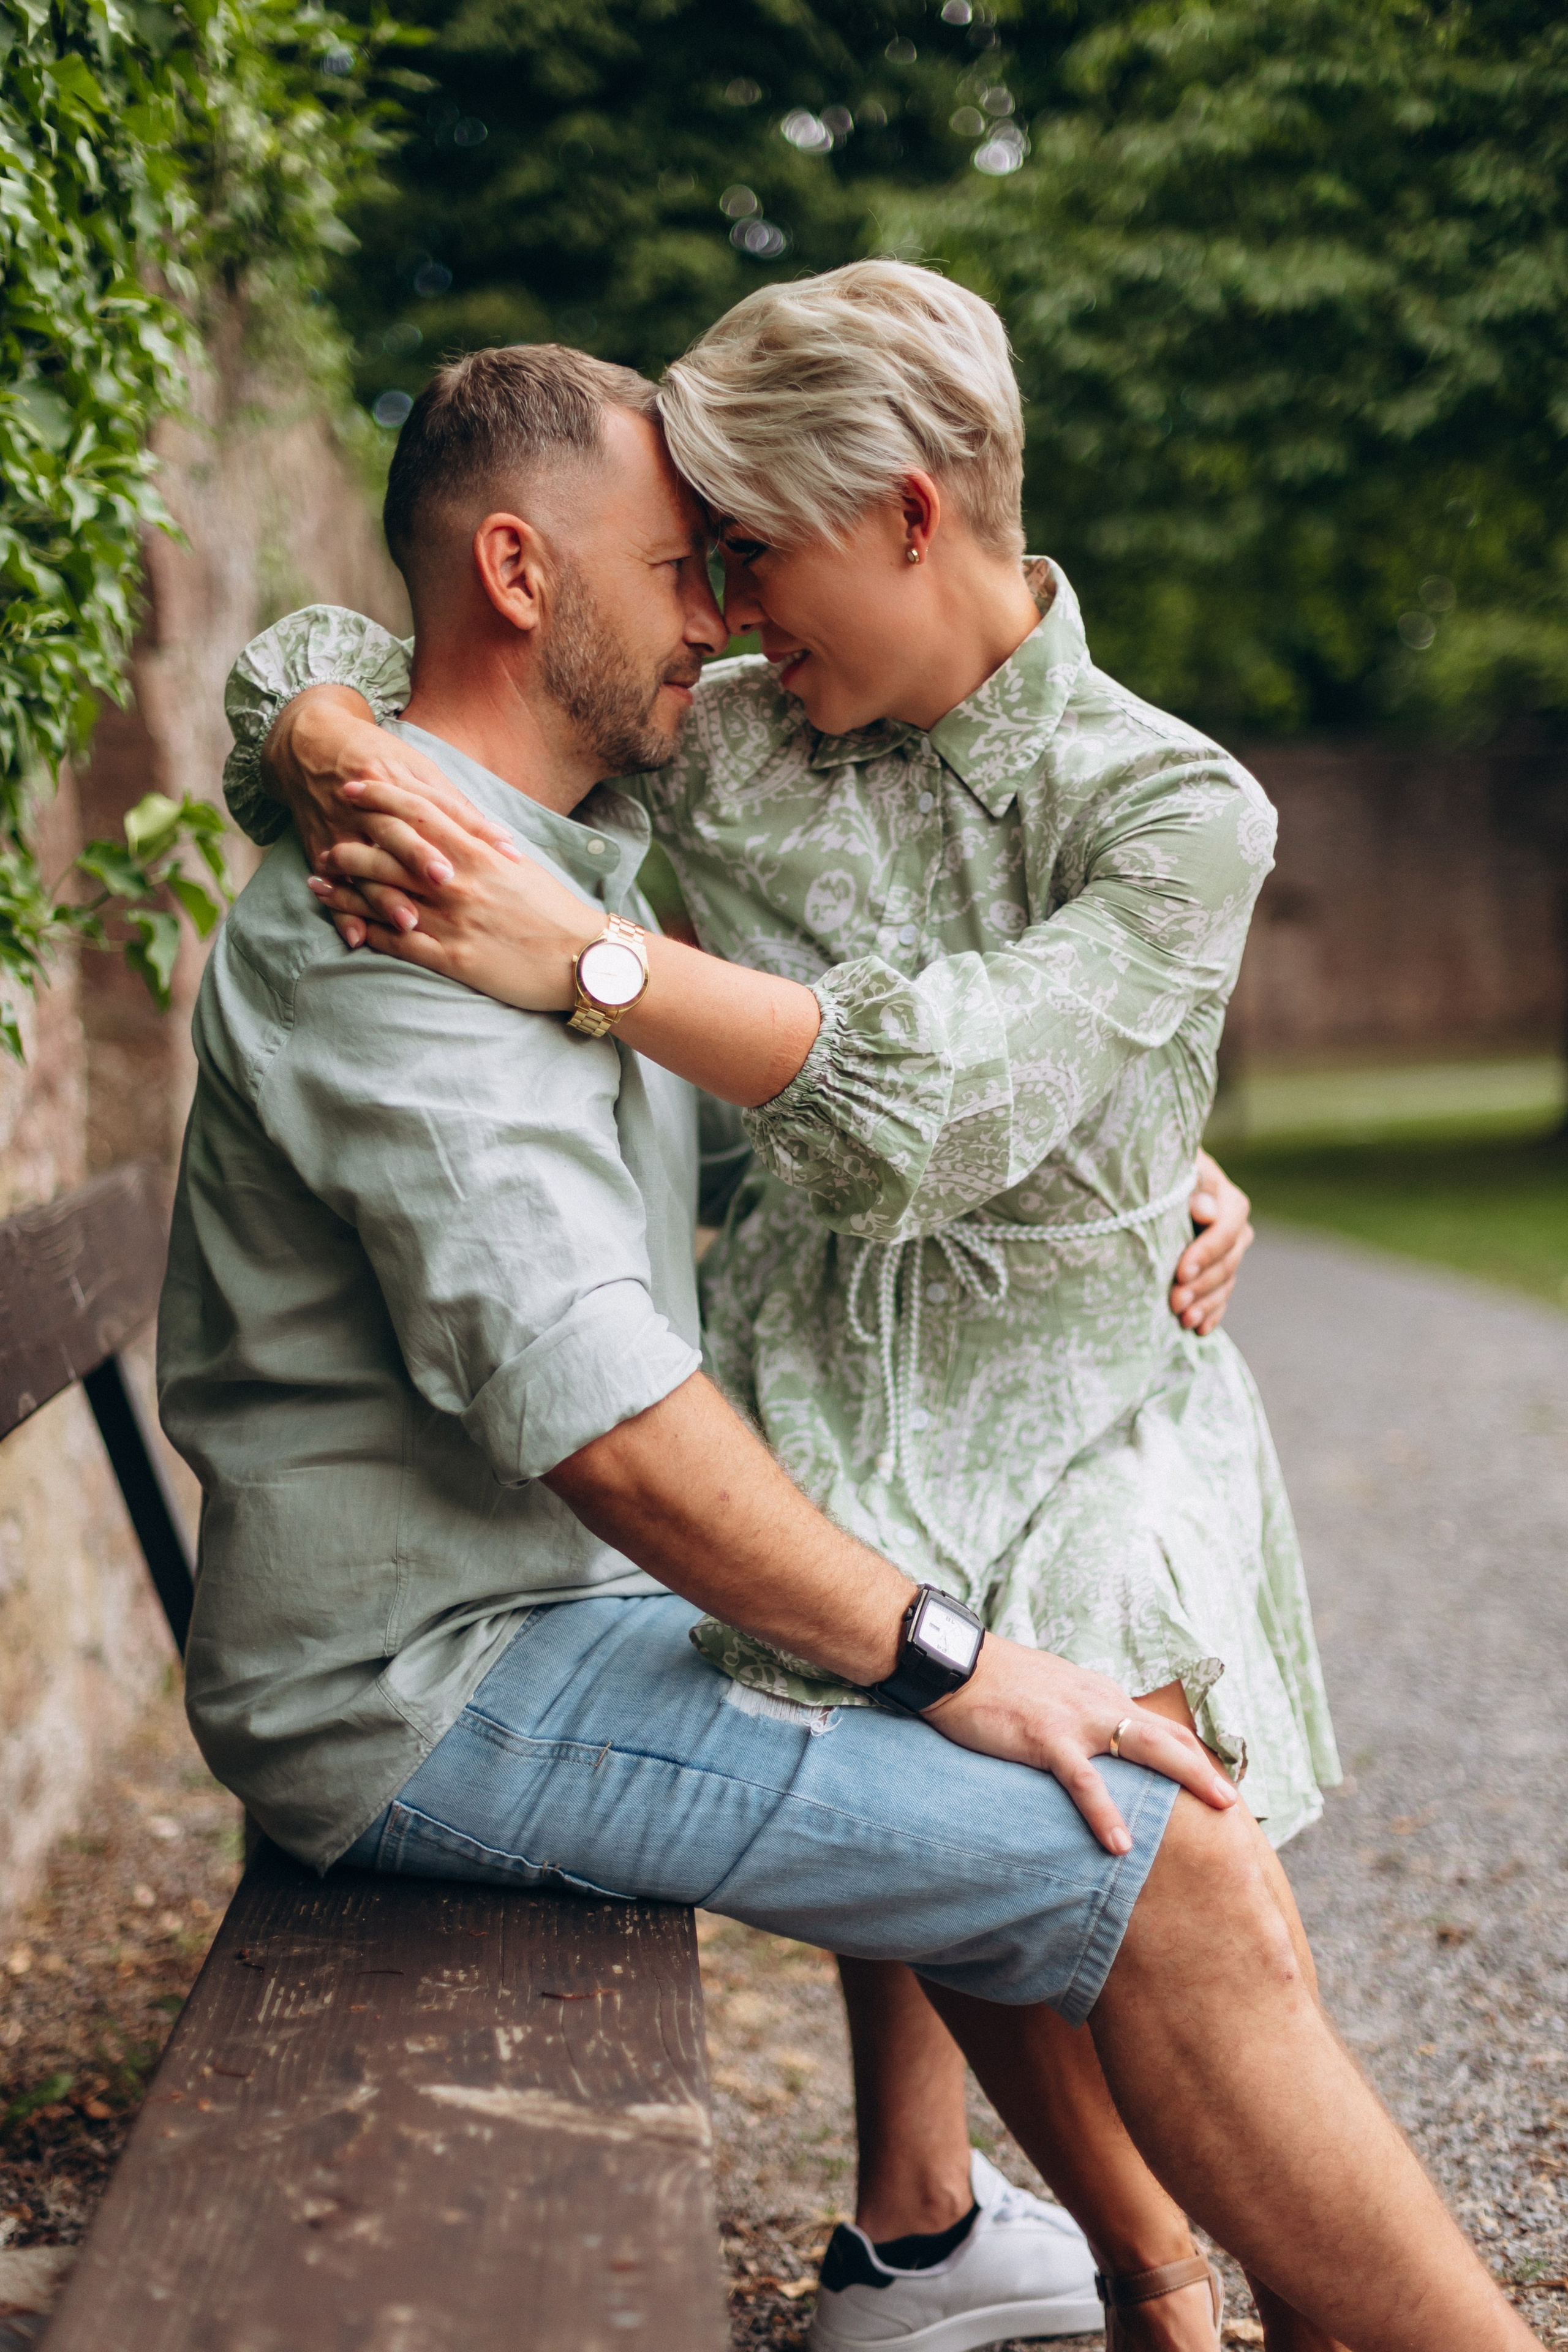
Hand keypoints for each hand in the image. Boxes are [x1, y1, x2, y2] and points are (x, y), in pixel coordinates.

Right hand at [265, 684, 518, 913]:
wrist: (309, 745)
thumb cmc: (377, 758)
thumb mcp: (416, 767)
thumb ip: (454, 806)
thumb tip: (499, 840)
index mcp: (398, 779)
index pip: (440, 808)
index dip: (472, 830)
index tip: (502, 854)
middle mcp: (368, 806)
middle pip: (395, 833)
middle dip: (419, 857)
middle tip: (447, 882)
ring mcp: (341, 829)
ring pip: (363, 864)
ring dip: (383, 896)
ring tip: (407, 922)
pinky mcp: (319, 848)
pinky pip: (330, 884)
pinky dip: (340, 911)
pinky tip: (357, 937)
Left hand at [305, 777, 598, 1008]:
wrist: (583, 959)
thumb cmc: (556, 912)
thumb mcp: (522, 869)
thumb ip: (488, 849)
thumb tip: (468, 832)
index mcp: (479, 853)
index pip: (418, 812)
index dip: (381, 796)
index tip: (355, 786)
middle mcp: (459, 882)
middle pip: (390, 850)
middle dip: (352, 839)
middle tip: (327, 832)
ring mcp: (453, 920)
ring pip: (383, 895)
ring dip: (345, 884)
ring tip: (318, 876)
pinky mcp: (452, 959)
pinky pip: (397, 941)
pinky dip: (365, 930)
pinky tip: (343, 925)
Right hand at [928, 1636, 1238, 1854]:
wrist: (955, 1664)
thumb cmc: (996, 1682)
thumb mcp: (1051, 1692)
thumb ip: (1078, 1713)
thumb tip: (1096, 1740)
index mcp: (1099, 1695)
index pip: (1158, 1726)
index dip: (1191, 1753)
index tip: (1215, 1781)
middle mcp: (1099, 1703)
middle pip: (1167, 1736)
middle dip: (1206, 1768)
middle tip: (1234, 1801)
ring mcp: (1075, 1720)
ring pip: (1145, 1749)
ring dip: (1187, 1779)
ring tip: (1217, 1811)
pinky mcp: (1045, 1739)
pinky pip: (1083, 1781)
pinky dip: (1104, 1812)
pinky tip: (1120, 1843)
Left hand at [1170, 1147, 1253, 1334]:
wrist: (1157, 1182)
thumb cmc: (1161, 1171)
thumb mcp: (1175, 1172)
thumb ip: (1193, 1188)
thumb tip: (1205, 1210)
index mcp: (1229, 1200)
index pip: (1227, 1229)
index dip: (1206, 1253)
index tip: (1181, 1272)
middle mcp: (1235, 1226)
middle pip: (1227, 1261)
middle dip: (1201, 1285)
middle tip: (1175, 1303)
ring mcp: (1229, 1251)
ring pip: (1225, 1282)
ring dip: (1205, 1304)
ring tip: (1183, 1321)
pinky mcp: (1218, 1270)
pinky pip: (1222, 1295)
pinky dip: (1211, 1313)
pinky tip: (1198, 1330)